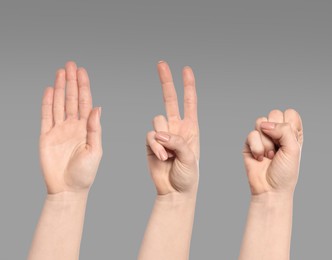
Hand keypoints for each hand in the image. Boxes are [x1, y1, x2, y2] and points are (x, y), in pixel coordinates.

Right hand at [39, 61, 101, 193]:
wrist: (68, 189)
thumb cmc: (85, 173)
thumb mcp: (95, 150)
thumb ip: (94, 128)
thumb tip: (97, 108)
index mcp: (86, 128)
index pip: (84, 102)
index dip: (83, 86)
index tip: (82, 71)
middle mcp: (73, 126)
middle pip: (71, 98)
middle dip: (71, 81)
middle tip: (70, 64)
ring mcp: (59, 130)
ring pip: (58, 103)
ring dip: (59, 87)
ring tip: (60, 72)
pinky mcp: (46, 136)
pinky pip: (46, 116)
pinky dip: (47, 103)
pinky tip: (49, 90)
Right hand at [146, 61, 198, 195]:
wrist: (175, 191)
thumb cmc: (188, 176)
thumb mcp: (190, 158)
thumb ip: (177, 142)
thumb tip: (159, 133)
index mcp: (191, 128)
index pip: (189, 102)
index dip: (188, 86)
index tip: (186, 70)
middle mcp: (176, 128)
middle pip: (170, 99)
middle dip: (166, 81)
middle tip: (161, 63)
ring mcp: (163, 135)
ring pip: (157, 121)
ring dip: (162, 138)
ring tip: (169, 155)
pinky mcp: (151, 143)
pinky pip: (149, 136)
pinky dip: (154, 146)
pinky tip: (161, 157)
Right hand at [243, 109, 302, 195]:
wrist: (269, 189)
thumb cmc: (285, 172)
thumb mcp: (293, 149)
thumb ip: (284, 130)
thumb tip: (265, 124)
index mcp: (291, 133)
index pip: (290, 113)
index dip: (288, 124)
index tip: (289, 141)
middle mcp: (277, 133)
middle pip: (274, 114)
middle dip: (276, 132)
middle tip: (278, 147)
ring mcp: (262, 137)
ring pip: (260, 122)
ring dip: (266, 142)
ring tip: (269, 155)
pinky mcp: (249, 143)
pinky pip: (251, 134)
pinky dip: (256, 148)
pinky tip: (259, 158)